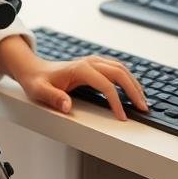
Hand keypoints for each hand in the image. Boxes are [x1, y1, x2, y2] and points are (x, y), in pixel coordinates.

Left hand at [13, 55, 148, 120]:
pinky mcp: (95, 64)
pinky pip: (117, 69)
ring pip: (121, 69)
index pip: (105, 84)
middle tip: (143, 108)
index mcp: (80, 69)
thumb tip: (67, 106)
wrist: (34, 69)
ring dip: (134, 84)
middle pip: (119, 73)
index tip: (122, 117)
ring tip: (142, 101)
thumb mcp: (40, 91)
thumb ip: (53, 98)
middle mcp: (90, 62)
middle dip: (133, 90)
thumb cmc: (37, 81)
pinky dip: (128, 79)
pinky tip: (133, 90)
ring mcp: (93, 61)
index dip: (116, 101)